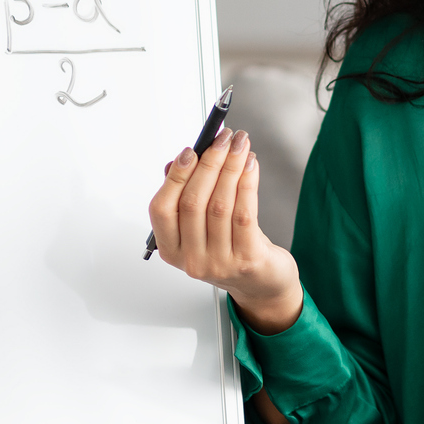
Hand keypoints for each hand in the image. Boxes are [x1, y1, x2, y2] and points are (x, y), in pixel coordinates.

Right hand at [147, 129, 302, 332]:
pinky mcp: (247, 259)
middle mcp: (192, 259)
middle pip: (193, 202)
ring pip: (220, 204)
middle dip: (209, 162)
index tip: (190, 151)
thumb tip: (177, 163)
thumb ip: (185, 197)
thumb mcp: (201, 228)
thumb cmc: (230, 251)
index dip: (175, 176)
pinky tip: (250, 166)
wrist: (262, 284)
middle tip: (222, 139)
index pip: (162, 209)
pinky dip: (247, 183)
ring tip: (240, 145)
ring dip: (230, 167)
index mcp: (172, 249)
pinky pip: (244, 213)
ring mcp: (219, 262)